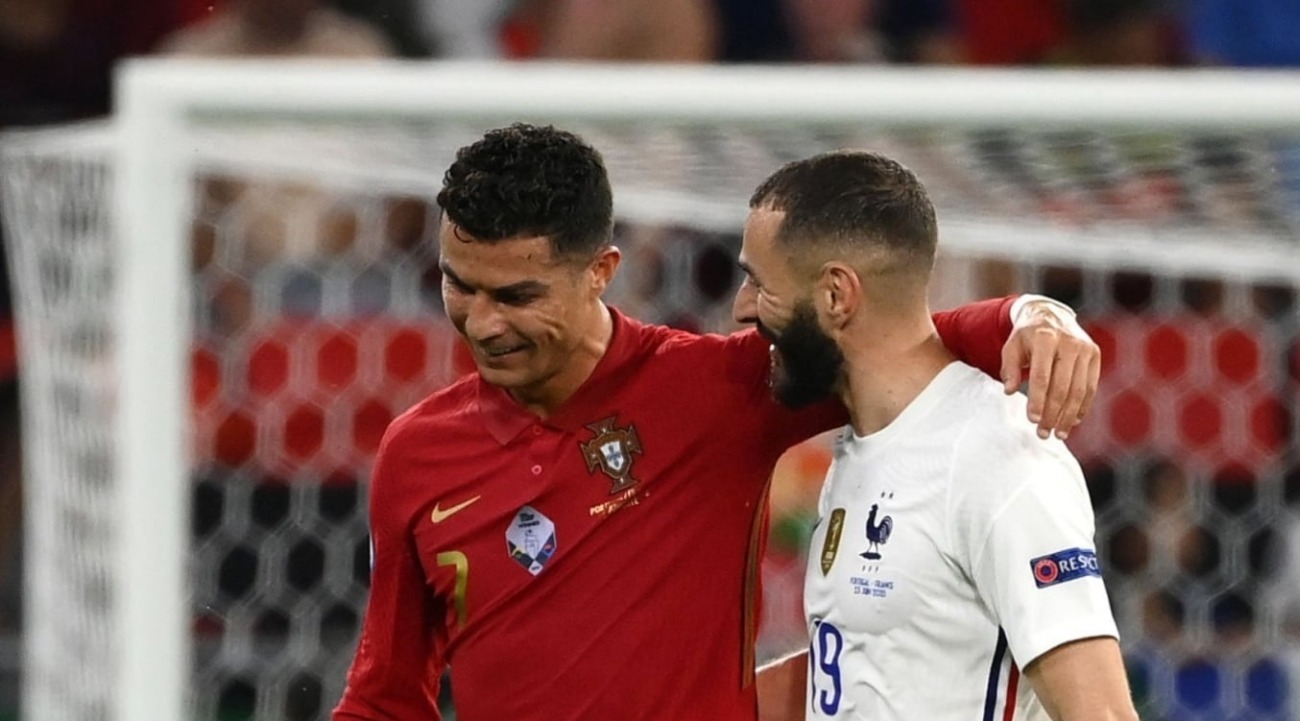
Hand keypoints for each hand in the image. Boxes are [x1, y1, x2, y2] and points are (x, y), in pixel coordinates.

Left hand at [1000, 298, 1099, 439]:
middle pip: (1063, 387)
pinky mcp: (1095, 356)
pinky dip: (1082, 407)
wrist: (1051, 315)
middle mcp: (1070, 342)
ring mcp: (1086, 349)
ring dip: (1068, 416)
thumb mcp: (1011, 347)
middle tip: (1043, 433)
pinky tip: (1072, 421)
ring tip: (1058, 433)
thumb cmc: (1027, 336)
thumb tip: (1009, 391)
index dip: (1037, 400)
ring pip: (1079, 390)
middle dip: (1053, 413)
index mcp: (1046, 337)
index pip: (1042, 376)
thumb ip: (1009, 368)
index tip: (1032, 420)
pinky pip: (1090, 387)